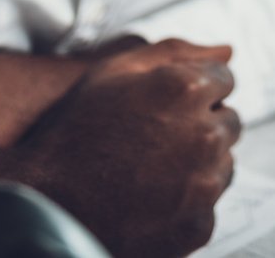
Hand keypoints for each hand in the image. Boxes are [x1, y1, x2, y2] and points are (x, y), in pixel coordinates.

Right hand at [0, 42, 240, 257]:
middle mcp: (203, 135)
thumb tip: (226, 51)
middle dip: (202, 124)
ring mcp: (203, 184)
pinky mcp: (198, 224)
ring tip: (153, 168)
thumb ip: (173, 53)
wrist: (47, 200)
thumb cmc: (74, 133)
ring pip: (224, 163)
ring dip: (200, 162)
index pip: (224, 79)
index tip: (172, 104)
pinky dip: (188, 201)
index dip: (196, 89)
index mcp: (186, 90)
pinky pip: (209, 205)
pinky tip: (152, 197)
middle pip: (228, 122)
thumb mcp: (112, 73)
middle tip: (158, 138)